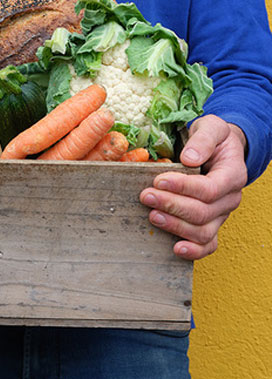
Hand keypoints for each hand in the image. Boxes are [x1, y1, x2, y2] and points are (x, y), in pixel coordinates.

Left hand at [140, 115, 247, 259]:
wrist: (218, 149)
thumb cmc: (212, 138)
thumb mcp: (211, 127)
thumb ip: (203, 140)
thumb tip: (189, 159)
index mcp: (233, 174)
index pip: (210, 189)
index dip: (184, 187)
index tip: (159, 181)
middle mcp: (230, 198)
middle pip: (203, 212)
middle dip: (172, 205)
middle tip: (146, 196)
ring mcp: (221, 215)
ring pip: (203, 232)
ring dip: (176, 226)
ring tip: (152, 216)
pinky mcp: (211, 224)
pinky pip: (208, 245)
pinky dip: (194, 251)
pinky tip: (175, 249)